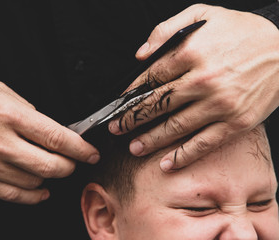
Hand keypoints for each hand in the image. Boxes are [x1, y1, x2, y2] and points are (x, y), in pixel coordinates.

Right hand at [0, 80, 98, 203]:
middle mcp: (1, 143)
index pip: (58, 138)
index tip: (91, 153)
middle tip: (76, 161)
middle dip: (70, 166)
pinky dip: (32, 195)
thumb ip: (30, 112)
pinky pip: (12, 194)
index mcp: (10, 116)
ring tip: (54, 167)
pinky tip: (41, 191)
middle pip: (51, 165)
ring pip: (35, 182)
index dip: (80, 149)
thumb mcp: (3, 94)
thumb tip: (51, 129)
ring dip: (51, 177)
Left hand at [109, 4, 278, 170]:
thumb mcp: (203, 14)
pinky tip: (167, 163)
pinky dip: (183, 155)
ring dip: (150, 139)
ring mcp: (220, 104)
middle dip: (132, 119)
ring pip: (175, 127)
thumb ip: (166, 31)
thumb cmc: (242, 32)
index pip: (150, 78)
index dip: (131, 93)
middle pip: (157, 104)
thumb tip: (140, 54)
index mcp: (191, 53)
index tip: (119, 104)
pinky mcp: (236, 122)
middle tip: (116, 129)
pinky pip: (204, 143)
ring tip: (134, 147)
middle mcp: (202, 80)